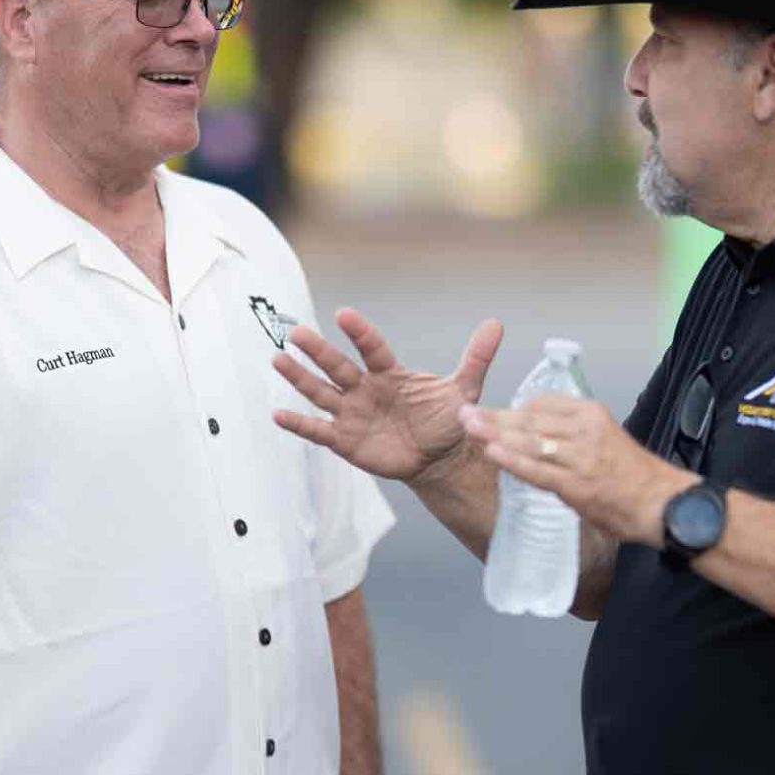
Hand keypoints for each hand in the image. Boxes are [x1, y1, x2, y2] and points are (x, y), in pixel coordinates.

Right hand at [273, 309, 503, 486]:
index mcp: (389, 373)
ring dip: (299, 378)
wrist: (441, 459)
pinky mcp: (345, 440)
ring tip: (277, 359)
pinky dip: (298, 424)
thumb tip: (497, 323)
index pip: (372, 348)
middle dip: (317, 351)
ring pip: (321, 393)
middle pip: (338, 366)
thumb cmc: (447, 420)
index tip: (344, 315)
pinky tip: (278, 414)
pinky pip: (318, 431)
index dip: (359, 333)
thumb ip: (476, 357)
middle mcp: (365, 389)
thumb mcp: (464, 388)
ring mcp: (352, 413)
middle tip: (296, 332)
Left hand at [458, 395, 689, 546]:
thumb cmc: (636, 478)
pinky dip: (511, 460)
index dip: (515, 410)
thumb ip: (576, 436)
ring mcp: (579, 457)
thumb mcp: (607, 440)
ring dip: (494, 434)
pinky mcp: (575, 484)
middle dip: (494, 417)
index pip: (544, 403)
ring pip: (529, 441)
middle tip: (465, 414)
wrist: (663, 504)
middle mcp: (585, 430)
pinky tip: (492, 453)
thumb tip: (543, 437)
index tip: (494, 414)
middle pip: (530, 419)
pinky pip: (536, 469)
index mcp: (593, 415)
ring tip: (469, 428)